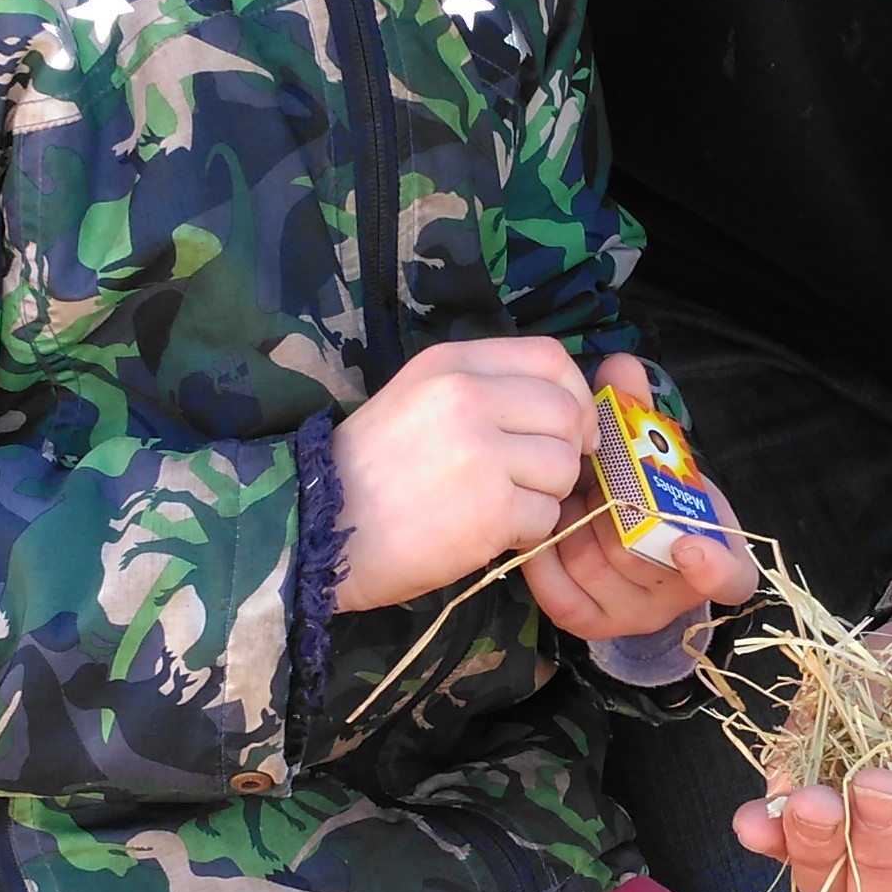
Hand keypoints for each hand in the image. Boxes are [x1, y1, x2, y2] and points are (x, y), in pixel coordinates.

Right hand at [332, 334, 606, 609]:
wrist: (317, 527)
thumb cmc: (368, 470)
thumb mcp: (416, 398)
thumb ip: (482, 389)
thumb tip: (564, 410)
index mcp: (451, 364)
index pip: (549, 358)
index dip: (574, 393)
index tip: (569, 427)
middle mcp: (469, 398)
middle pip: (566, 414)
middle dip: (563, 452)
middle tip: (533, 479)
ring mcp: (482, 454)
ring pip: (562, 469)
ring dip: (544, 496)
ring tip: (501, 507)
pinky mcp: (490, 510)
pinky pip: (545, 518)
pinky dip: (526, 533)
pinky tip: (489, 533)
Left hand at [520, 352, 754, 646]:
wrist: (620, 538)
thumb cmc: (647, 492)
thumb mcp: (651, 454)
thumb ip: (640, 412)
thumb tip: (621, 366)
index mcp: (714, 556)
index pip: (732, 578)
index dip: (714, 567)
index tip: (688, 545)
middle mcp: (676, 594)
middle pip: (643, 560)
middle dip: (611, 508)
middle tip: (593, 473)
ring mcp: (631, 612)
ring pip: (597, 568)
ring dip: (576, 523)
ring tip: (570, 493)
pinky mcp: (588, 620)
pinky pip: (561, 593)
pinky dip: (546, 554)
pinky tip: (545, 523)